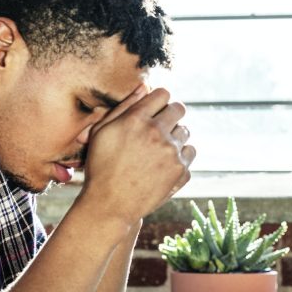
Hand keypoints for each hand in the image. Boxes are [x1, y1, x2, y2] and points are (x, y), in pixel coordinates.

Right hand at [81, 85, 195, 223]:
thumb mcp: (102, 132)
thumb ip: (125, 106)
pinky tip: (163, 165)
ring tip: (158, 151)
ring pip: (185, 132)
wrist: (111, 205)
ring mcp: (172, 153)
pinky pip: (189, 153)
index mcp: (137, 119)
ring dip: (175, 137)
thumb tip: (144, 86)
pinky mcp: (181, 171)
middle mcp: (157, 133)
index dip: (159, 100)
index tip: (155, 110)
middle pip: (179, 109)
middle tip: (160, 127)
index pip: (163, 94)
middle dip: (171, 114)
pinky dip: (180, 158)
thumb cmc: (101, 166)